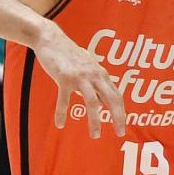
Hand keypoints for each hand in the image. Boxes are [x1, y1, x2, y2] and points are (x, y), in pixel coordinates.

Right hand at [32, 24, 126, 138]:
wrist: (51, 39)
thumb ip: (96, 82)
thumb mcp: (87, 66)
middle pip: (111, 98)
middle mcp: (94, 75)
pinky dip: (62, 113)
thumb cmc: (69, 54)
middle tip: (120, 133)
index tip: (122, 127)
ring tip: (95, 135)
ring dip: (95, 121)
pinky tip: (60, 124)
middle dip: (118, 117)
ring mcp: (80, 77)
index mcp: (100, 73)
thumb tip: (102, 101)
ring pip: (92, 102)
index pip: (117, 95)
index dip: (122, 112)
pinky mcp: (64, 78)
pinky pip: (64, 100)